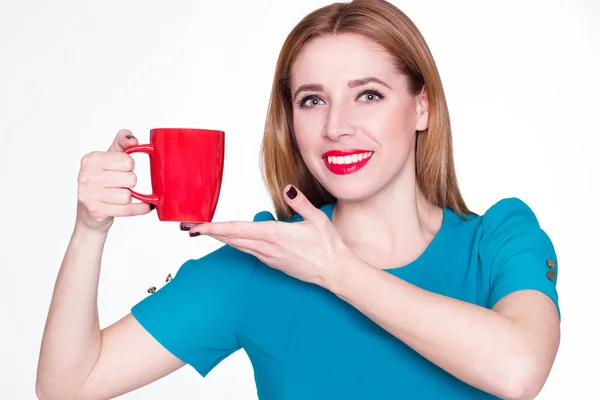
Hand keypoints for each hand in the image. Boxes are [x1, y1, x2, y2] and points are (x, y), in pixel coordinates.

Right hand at [75, 129, 153, 232]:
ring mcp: (90, 195)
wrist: (88, 211)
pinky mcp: (96, 211)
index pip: (127, 161)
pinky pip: (128, 210)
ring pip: (128, 196)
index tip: (122, 169)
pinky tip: (144, 206)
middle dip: (131, 182)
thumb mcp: (109, 158)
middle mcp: (87, 176)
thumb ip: (122, 142)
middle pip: (130, 179)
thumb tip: (132, 140)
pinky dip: (140, 208)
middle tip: (122, 184)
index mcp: (91, 160)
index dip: (129, 166)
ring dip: (130, 197)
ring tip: (121, 195)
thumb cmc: (101, 181)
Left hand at [188, 185, 353, 288]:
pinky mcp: (273, 263)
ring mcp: (269, 258)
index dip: (214, 228)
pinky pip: (249, 252)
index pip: (237, 230)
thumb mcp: (316, 219)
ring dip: (221, 238)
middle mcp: (267, 248)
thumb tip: (288, 188)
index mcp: (274, 235)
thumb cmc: (328, 246)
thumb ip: (300, 203)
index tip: (197, 227)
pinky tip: (232, 240)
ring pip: (238, 246)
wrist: (335, 272)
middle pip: (231, 239)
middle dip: (210, 233)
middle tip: (190, 228)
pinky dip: (236, 244)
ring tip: (205, 231)